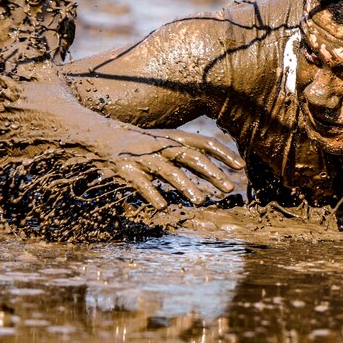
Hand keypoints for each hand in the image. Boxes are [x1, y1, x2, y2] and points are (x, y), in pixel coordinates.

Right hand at [100, 128, 245, 209]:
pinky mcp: (127, 170)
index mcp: (173, 138)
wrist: (101, 135)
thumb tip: (218, 170)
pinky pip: (142, 184)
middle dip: (212, 173)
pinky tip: (162, 206)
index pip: (204, 143)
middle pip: (192, 157)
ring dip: (187, 186)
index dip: (224, 154)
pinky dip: (152, 194)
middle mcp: (162, 146)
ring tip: (201, 201)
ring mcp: (145, 158)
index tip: (241, 167)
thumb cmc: (140, 143)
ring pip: (169, 172)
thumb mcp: (166, 143)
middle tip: (229, 188)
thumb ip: (188, 154)